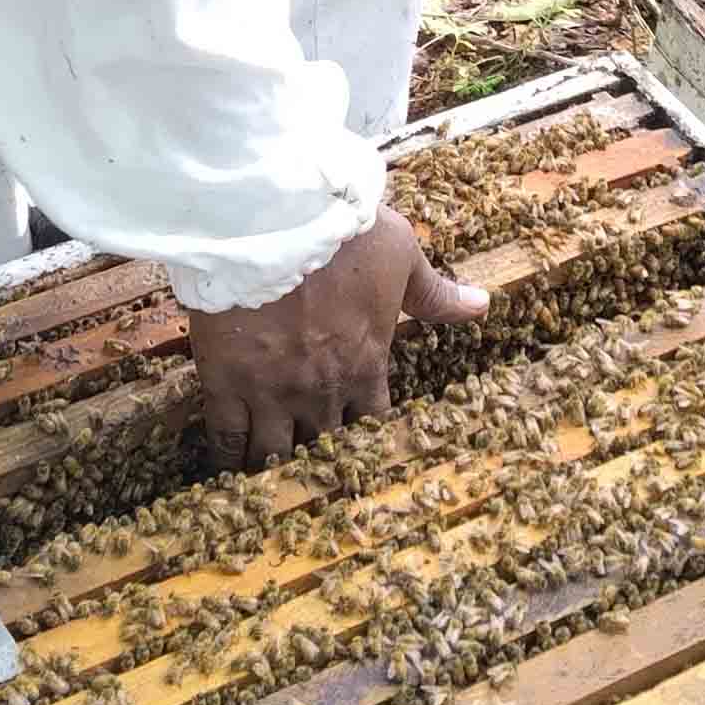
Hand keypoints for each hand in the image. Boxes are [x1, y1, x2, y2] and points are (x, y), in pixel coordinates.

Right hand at [187, 208, 488, 470]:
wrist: (275, 218)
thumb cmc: (345, 234)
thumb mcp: (403, 255)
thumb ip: (435, 292)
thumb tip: (481, 306)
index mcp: (366, 365)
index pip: (373, 425)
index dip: (364, 442)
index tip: (356, 455)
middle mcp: (322, 390)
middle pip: (322, 446)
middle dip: (317, 461)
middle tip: (306, 475)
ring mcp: (272, 391)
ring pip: (274, 452)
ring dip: (272, 468)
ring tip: (263, 486)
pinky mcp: (226, 382)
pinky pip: (226, 437)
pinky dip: (226, 459)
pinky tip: (223, 474)